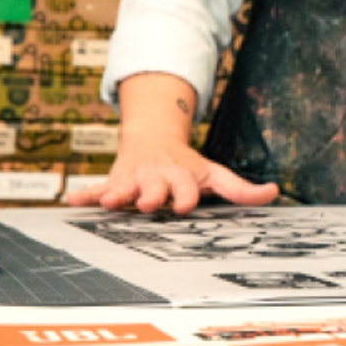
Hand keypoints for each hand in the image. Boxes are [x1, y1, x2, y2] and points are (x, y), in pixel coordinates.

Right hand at [66, 137, 278, 214]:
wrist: (154, 140)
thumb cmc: (188, 167)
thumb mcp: (215, 175)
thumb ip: (241, 189)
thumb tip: (274, 192)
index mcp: (181, 177)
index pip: (185, 189)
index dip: (185, 196)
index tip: (186, 205)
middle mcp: (156, 178)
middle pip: (153, 188)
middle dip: (151, 195)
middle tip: (148, 203)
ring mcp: (133, 179)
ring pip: (123, 187)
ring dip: (117, 194)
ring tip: (110, 200)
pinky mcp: (113, 181)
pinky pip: (95, 188)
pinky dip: (84, 195)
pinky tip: (71, 201)